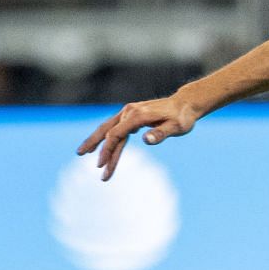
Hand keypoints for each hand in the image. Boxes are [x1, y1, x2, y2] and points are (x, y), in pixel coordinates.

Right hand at [77, 95, 200, 180]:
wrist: (185, 104)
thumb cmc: (182, 118)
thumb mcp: (177, 127)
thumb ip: (161, 133)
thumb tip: (146, 140)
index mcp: (137, 115)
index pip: (116, 135)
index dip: (108, 150)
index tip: (102, 165)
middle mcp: (129, 112)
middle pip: (107, 130)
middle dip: (95, 146)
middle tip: (83, 157)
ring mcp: (129, 112)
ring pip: (108, 129)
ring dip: (96, 142)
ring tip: (83, 153)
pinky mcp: (131, 115)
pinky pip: (115, 128)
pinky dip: (107, 137)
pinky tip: (101, 147)